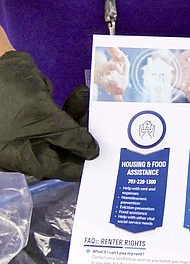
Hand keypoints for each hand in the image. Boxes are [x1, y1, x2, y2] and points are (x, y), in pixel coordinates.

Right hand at [0, 52, 98, 180]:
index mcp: (21, 156)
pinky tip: (81, 94)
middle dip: (83, 138)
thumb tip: (91, 152)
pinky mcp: (34, 113)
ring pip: (62, 132)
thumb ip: (68, 135)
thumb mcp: (42, 116)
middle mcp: (25, 148)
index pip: (57, 168)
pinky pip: (56, 116)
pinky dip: (69, 107)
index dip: (80, 165)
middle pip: (61, 150)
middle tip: (106, 128)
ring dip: (79, 118)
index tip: (105, 160)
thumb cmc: (9, 95)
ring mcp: (28, 130)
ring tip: (92, 104)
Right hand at [93, 46, 128, 100]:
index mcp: (106, 67)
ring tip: (120, 90)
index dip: (112, 66)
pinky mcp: (114, 89)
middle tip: (118, 85)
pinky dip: (118, 99)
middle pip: (107, 80)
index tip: (117, 66)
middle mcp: (106, 76)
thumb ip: (115, 51)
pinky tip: (121, 101)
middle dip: (112, 82)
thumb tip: (111, 44)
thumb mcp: (118, 56)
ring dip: (115, 89)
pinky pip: (115, 96)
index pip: (107, 67)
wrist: (113, 71)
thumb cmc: (116, 63)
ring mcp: (109, 84)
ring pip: (110, 88)